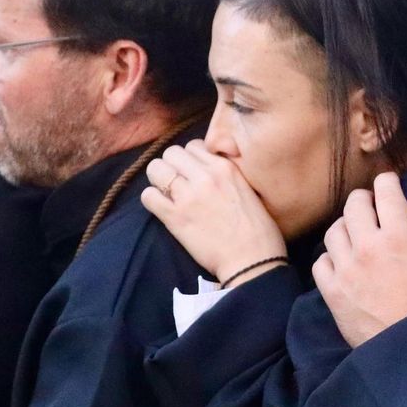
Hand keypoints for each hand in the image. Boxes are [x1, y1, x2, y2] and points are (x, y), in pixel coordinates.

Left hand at [142, 140, 285, 285]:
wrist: (252, 260)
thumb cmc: (257, 229)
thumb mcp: (248, 189)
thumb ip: (228, 173)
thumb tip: (208, 167)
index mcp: (225, 168)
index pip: (193, 145)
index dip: (190, 159)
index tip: (194, 173)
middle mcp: (206, 176)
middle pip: (171, 152)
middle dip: (172, 166)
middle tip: (178, 182)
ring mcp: (189, 196)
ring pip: (156, 169)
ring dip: (159, 180)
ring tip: (167, 193)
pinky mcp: (176, 218)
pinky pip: (148, 196)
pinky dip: (152, 199)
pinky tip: (163, 207)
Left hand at [313, 172, 406, 347]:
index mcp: (399, 237)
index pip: (386, 194)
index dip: (387, 182)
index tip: (389, 182)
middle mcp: (367, 247)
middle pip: (354, 206)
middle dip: (363, 199)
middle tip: (371, 204)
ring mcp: (346, 269)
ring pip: (334, 231)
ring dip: (345, 226)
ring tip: (355, 231)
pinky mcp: (332, 291)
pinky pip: (321, 261)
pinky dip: (330, 256)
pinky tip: (342, 261)